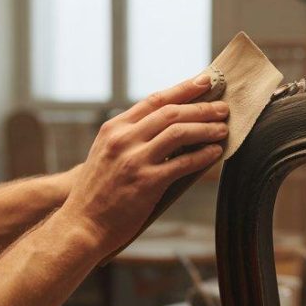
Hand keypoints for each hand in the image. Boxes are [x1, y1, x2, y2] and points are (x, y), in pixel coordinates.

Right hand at [56, 75, 228, 253]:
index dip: (183, 89)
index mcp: (114, 128)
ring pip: (179, 132)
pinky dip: (203, 156)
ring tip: (223, 129)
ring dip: (206, 128)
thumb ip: (131, 137)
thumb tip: (168, 125)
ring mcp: (134, 160)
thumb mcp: (106, 153)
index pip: (154, 100)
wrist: (82, 225)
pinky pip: (183, 163)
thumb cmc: (97, 193)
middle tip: (223, 107)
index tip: (205, 81)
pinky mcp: (146, 183)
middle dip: (202, 107)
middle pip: (171, 112)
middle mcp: (123, 139)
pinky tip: (215, 153)